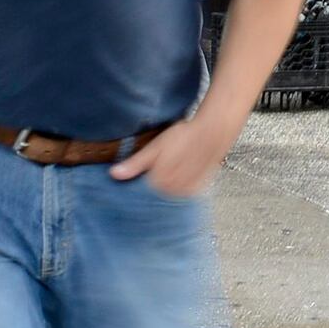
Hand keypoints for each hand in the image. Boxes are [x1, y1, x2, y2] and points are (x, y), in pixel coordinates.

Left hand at [110, 115, 234, 196]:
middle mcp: (172, 189)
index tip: (137, 176)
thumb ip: (135, 164)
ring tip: (171, 168)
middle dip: (152, 185)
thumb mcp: (155, 147)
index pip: (140, 191)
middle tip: (158, 168)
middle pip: (154, 195)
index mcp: (158, 181)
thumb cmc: (185, 136)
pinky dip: (178, 188)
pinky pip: (182, 194)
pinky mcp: (197, 189)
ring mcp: (186, 191)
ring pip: (168, 195)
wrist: (214, 132)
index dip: (138, 182)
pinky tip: (179, 174)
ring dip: (166, 186)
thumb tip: (114, 174)